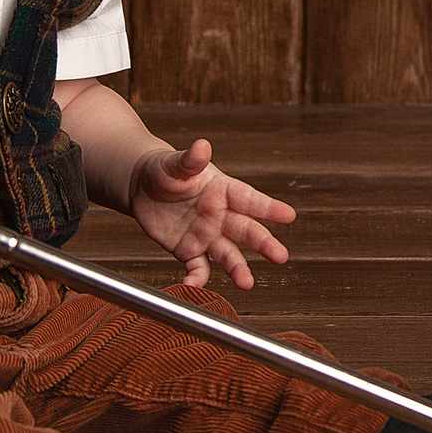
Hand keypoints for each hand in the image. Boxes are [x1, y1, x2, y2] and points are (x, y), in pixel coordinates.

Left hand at [127, 139, 295, 289]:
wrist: (142, 188)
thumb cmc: (164, 170)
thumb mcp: (174, 164)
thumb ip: (190, 160)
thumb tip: (202, 146)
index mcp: (223, 191)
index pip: (249, 199)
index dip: (268, 208)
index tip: (289, 215)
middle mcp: (220, 216)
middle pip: (246, 231)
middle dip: (263, 244)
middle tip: (280, 256)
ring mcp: (206, 235)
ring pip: (227, 255)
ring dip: (238, 269)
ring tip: (247, 283)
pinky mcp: (189, 251)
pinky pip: (197, 267)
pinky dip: (197, 279)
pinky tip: (195, 286)